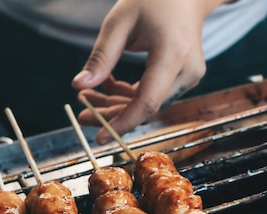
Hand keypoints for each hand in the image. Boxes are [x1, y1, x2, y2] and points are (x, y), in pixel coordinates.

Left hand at [72, 0, 226, 143]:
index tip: (99, 137)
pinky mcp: (183, 78)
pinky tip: (107, 86)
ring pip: (148, 104)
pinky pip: (154, 95)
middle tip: (82, 115)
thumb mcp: (119, 23)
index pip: (148, 102)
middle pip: (147, 107)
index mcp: (173, 54)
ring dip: (118, 105)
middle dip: (113, 115)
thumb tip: (78, 86)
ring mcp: (188, 76)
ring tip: (88, 98)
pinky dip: (130, 96)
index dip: (123, 123)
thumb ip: (101, 57)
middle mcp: (187, 71)